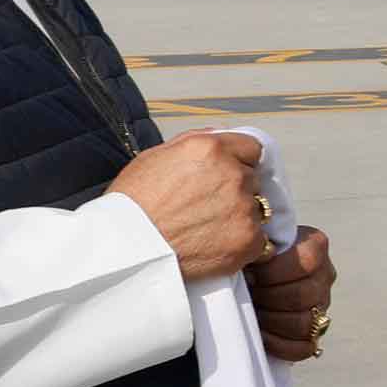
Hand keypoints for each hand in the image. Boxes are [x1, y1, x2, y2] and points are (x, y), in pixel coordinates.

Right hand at [110, 130, 272, 280]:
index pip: (252, 147)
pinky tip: (218, 247)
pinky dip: (244, 245)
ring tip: (208, 230)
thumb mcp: (154, 158)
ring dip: (240, 217)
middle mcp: (233, 174)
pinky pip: (260, 240)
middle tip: (208, 207)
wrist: (125, 251)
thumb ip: (193, 142)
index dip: (240, 161)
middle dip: (237, 190)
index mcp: (210, 149)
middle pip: (253, 179)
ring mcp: (244, 209)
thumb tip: (220, 135)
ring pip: (257, 210)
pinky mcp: (249, 241)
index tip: (228, 175)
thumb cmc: (132, 204)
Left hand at [247, 225, 335, 363]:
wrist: (243, 273)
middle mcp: (325, 276)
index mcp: (315, 247)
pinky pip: (303, 348)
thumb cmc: (246, 254)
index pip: (307, 262)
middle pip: (304, 296)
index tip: (249, 273)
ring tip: (252, 311)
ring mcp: (321, 306)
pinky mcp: (313, 332)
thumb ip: (253, 239)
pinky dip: (278, 344)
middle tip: (248, 294)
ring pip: (304, 323)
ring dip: (271, 320)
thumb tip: (249, 252)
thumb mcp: (249, 238)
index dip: (273, 272)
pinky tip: (261, 333)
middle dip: (268, 297)